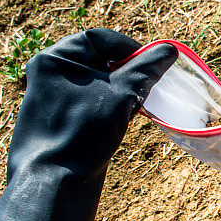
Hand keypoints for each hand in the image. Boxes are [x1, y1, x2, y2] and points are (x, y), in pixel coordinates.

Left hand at [12, 28, 176, 178]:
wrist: (54, 182)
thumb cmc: (83, 131)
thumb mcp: (121, 95)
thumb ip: (145, 69)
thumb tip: (169, 50)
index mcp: (55, 59)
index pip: (98, 38)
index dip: (129, 47)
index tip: (152, 62)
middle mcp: (51, 74)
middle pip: (98, 60)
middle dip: (128, 70)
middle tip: (149, 83)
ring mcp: (54, 98)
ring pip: (97, 83)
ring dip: (122, 89)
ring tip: (140, 103)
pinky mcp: (62, 119)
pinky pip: (91, 101)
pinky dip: (112, 105)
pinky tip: (126, 119)